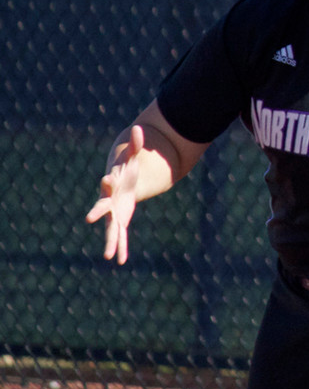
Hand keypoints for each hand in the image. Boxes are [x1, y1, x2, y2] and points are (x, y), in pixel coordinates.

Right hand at [85, 125, 143, 263]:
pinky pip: (121, 236)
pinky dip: (121, 247)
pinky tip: (119, 260)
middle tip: (89, 219)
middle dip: (98, 212)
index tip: (108, 178)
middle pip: (103, 207)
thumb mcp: (133, 158)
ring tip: (108, 255)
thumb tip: (139, 128)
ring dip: (111, 241)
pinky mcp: (120, 221)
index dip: (108, 181)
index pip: (108, 183)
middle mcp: (109, 201)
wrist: (123, 183)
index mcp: (112, 185)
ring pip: (112, 228)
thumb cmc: (127, 170)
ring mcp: (114, 213)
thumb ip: (136, 145)